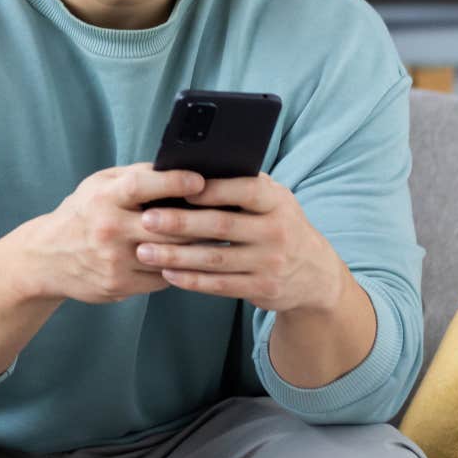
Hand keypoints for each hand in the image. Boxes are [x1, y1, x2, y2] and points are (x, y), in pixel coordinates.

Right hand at [17, 163, 205, 303]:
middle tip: (226, 215)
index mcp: (104, 198)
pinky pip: (162, 277)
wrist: (46, 258)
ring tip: (218, 239)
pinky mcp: (118, 284)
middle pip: (166, 225)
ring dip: (196, 248)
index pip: (142, 186)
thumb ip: (134, 176)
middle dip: (199, 220)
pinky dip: (177, 268)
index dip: (173, 182)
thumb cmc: (82, 214)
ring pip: (170, 255)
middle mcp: (108, 229)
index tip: (199, 181)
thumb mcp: (98, 185)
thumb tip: (177, 167)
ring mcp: (113, 260)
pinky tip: (188, 261)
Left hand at [133, 174, 346, 313]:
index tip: (177, 189)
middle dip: (180, 222)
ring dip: (176, 256)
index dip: (211, 190)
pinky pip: (220, 285)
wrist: (314, 273)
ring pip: (215, 259)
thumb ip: (240, 185)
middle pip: (221, 226)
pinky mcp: (263, 288)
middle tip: (146, 219)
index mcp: (277, 201)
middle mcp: (276, 231)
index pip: (244, 190)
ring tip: (144, 251)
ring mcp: (270, 263)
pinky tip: (167, 274)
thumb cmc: (276, 224)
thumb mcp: (272, 201)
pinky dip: (191, 280)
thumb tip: (190, 169)